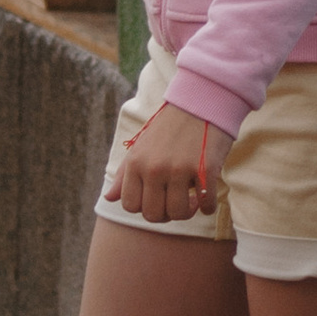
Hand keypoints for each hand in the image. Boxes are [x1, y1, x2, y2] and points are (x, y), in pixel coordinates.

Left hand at [110, 98, 230, 223]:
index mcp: (136, 163)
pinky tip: (208, 199)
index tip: (157, 199)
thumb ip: (124, 174)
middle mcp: (154, 168)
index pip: (130, 206)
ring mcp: (179, 169)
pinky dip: (208, 207)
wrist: (201, 100)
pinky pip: (205, 203)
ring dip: (187, 212)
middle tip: (176, 202)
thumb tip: (109, 198)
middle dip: (165, 215)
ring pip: (178, 213)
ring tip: (193, 200)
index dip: (144, 208)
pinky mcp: (205, 168)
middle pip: (153, 214)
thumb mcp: (141, 146)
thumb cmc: (170, 126)